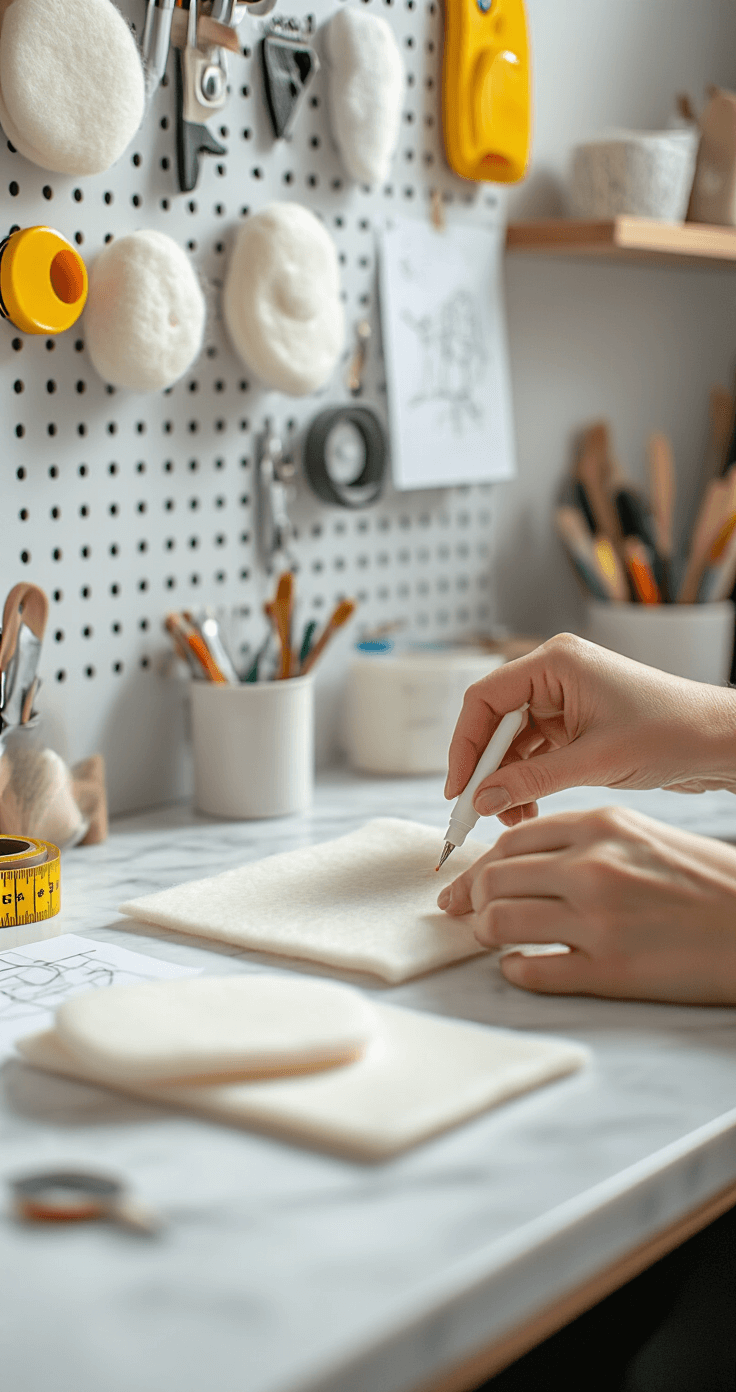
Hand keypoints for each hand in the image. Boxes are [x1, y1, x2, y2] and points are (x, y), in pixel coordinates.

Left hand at [437, 807, 735, 1003]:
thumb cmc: (703, 881)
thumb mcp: (642, 836)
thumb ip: (582, 841)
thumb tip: (518, 861)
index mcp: (600, 827)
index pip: (509, 841)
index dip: (478, 865)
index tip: (466, 883)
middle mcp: (593, 868)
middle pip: (493, 879)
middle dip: (472, 900)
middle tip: (470, 914)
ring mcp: (598, 921)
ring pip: (499, 922)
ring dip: (486, 933)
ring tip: (496, 939)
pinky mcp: (610, 971)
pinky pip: (531, 971)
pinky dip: (514, 969)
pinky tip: (521, 966)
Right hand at [446, 633, 735, 827]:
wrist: (720, 742)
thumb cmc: (671, 734)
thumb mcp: (595, 762)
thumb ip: (531, 781)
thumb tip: (481, 800)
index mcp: (556, 662)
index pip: (485, 698)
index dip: (465, 745)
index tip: (458, 788)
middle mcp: (556, 674)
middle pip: (495, 721)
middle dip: (487, 769)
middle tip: (477, 813)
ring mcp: (566, 699)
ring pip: (514, 741)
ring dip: (507, 780)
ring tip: (512, 819)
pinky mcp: (577, 723)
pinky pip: (536, 752)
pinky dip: (528, 780)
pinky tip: (528, 809)